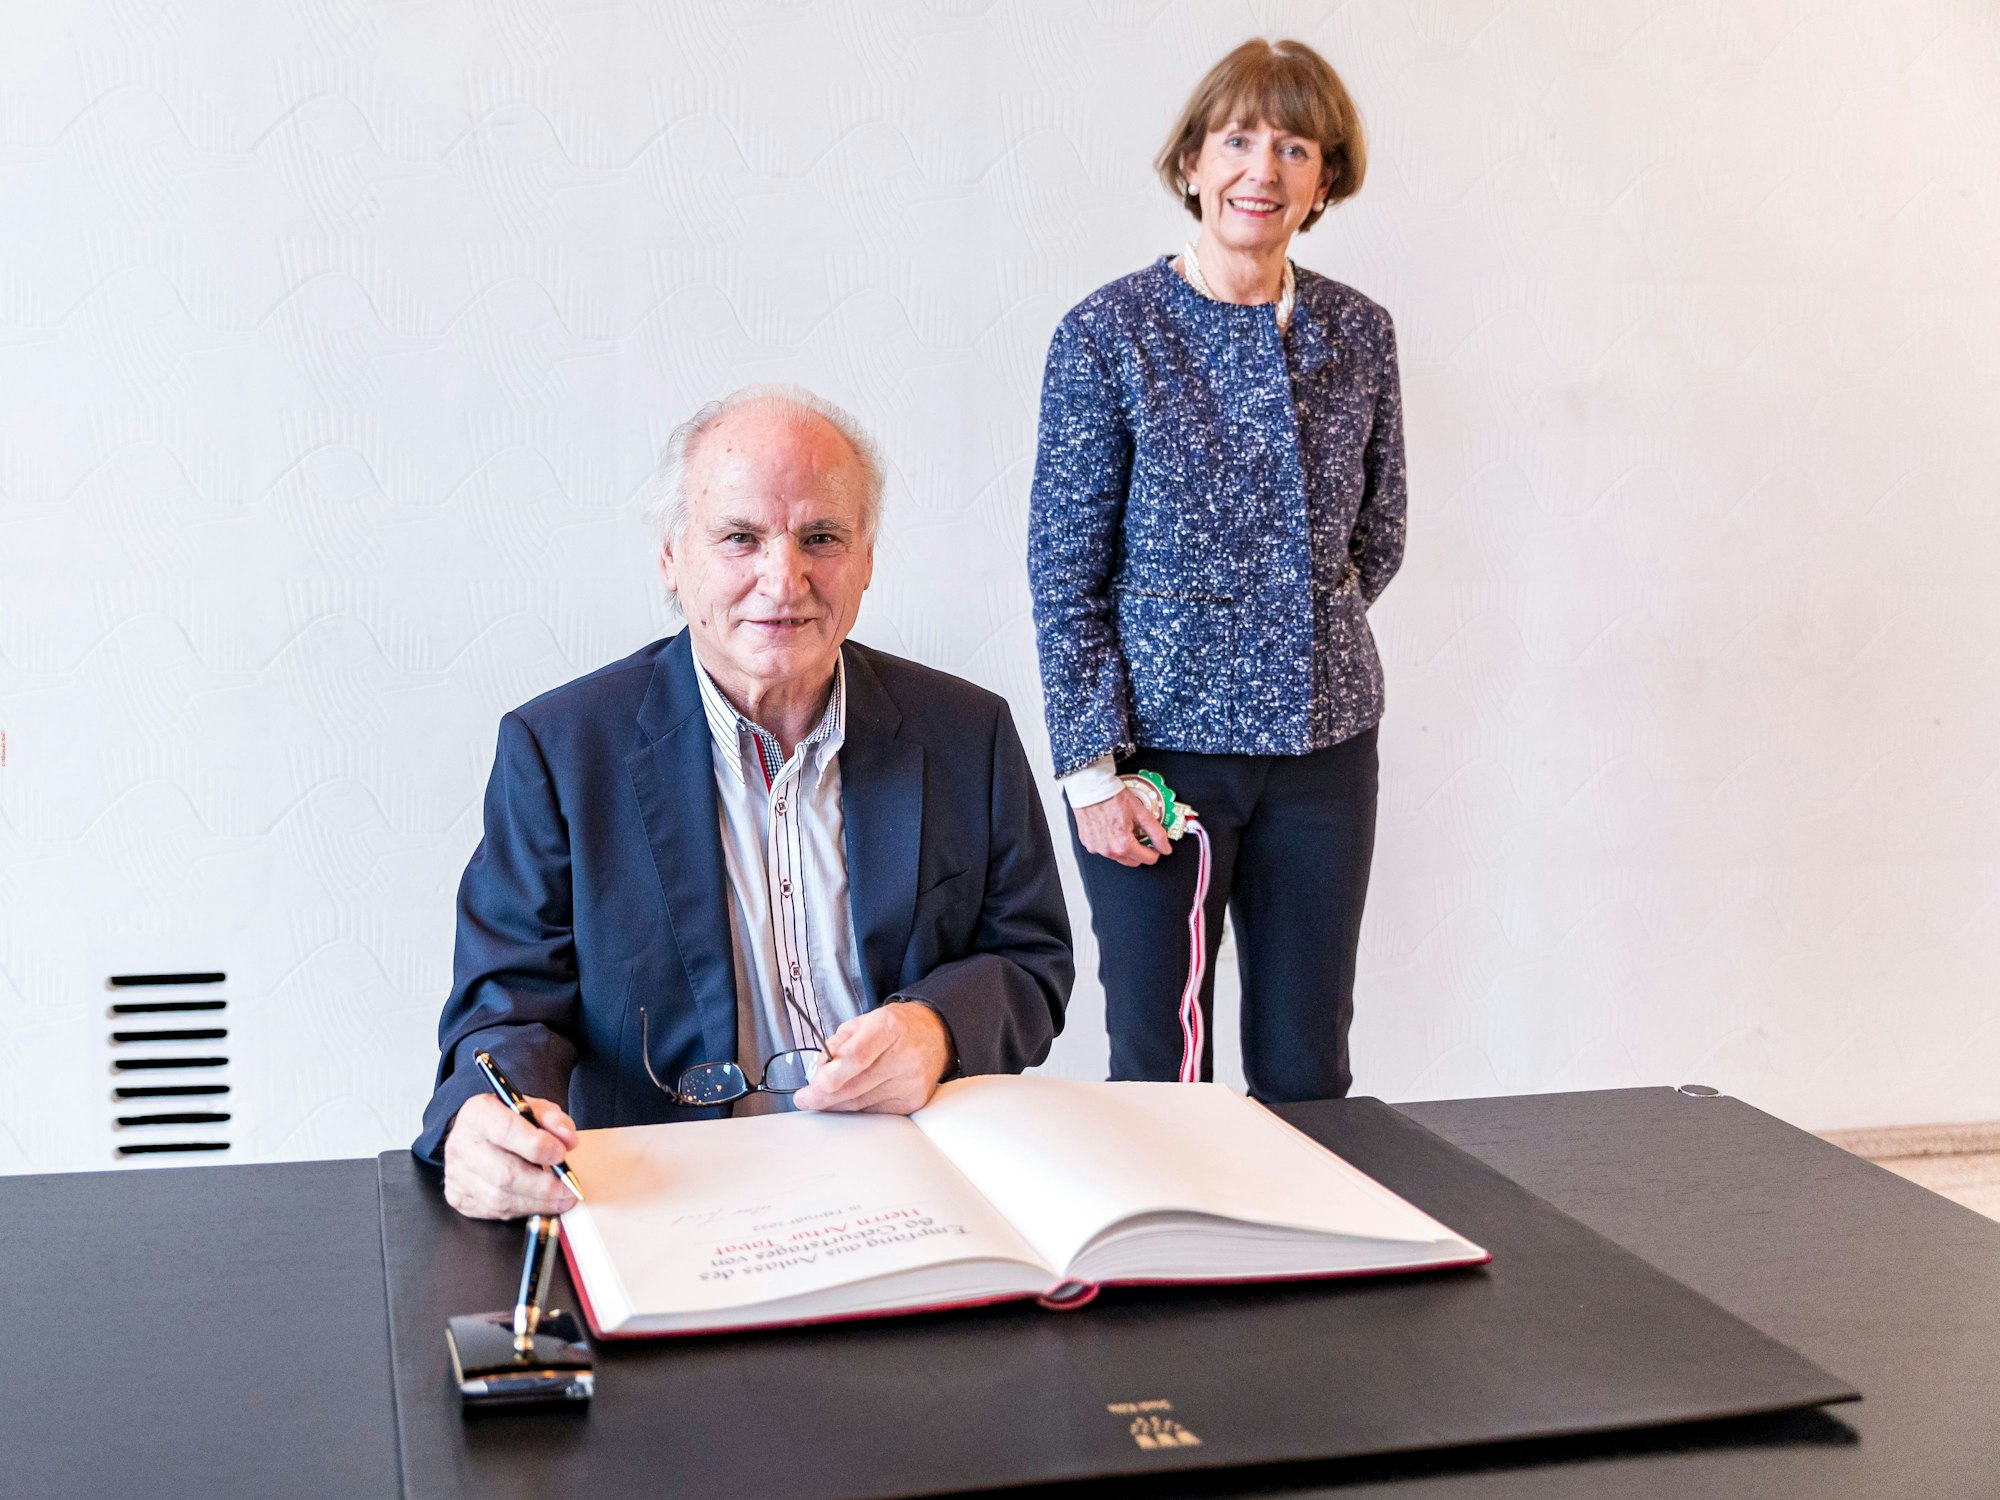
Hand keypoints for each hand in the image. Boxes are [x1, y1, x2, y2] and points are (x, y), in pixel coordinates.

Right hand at [442, 1092, 579, 1219]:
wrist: (473, 1134)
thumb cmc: (506, 1120)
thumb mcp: (532, 1108)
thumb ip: (553, 1119)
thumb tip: (567, 1140)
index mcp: (479, 1113)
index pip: (506, 1131)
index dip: (537, 1146)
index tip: (561, 1155)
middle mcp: (462, 1144)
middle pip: (504, 1173)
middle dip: (543, 1186)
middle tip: (569, 1188)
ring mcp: (457, 1174)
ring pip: (500, 1198)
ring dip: (537, 1203)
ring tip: (561, 1199)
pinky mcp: (458, 1197)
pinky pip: (494, 1211)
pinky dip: (521, 1210)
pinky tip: (538, 1203)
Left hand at [793, 1002, 952, 1114]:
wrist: (935, 1034)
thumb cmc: (896, 1027)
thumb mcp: (864, 1021)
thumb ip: (839, 1042)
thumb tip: (820, 1068)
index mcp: (889, 1028)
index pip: (857, 1056)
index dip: (832, 1074)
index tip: (813, 1085)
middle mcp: (904, 1056)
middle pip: (856, 1085)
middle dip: (824, 1096)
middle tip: (805, 1098)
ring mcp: (911, 1081)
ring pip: (861, 1104)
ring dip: (836, 1104)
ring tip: (822, 1098)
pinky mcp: (913, 1100)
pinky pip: (874, 1111)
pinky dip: (856, 1108)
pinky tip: (847, 1101)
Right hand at [1073, 788, 1171, 866]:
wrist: (1091, 787)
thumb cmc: (1112, 796)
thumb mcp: (1141, 813)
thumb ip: (1156, 833)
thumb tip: (1165, 847)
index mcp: (1123, 845)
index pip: (1148, 859)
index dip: (1155, 851)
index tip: (1154, 844)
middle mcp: (1108, 850)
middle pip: (1133, 861)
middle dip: (1140, 851)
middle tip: (1140, 834)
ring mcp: (1096, 848)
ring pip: (1118, 857)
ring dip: (1124, 847)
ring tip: (1123, 828)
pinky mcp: (1088, 843)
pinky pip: (1104, 849)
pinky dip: (1110, 843)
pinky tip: (1111, 828)